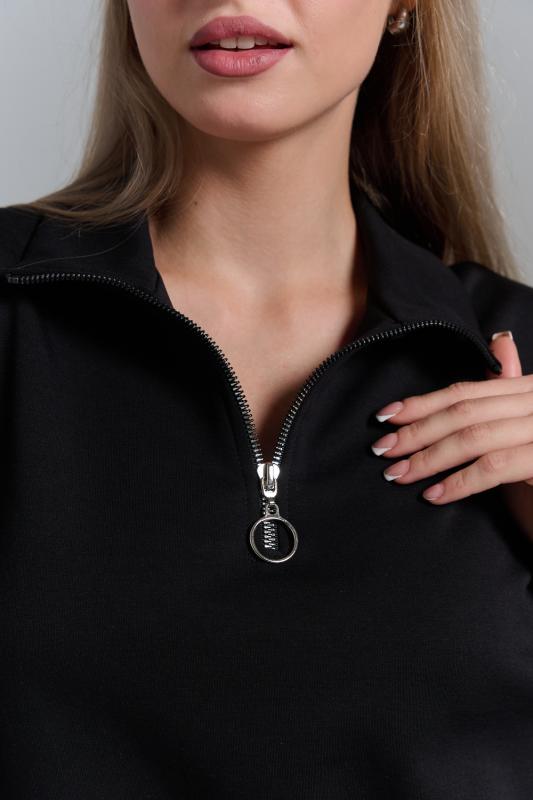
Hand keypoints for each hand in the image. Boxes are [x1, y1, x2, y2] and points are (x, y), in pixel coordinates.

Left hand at [370, 331, 532, 539]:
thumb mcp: (523, 431)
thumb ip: (507, 394)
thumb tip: (501, 342)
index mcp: (529, 391)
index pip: (467, 392)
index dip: (423, 403)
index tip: (385, 417)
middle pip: (465, 412)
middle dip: (417, 431)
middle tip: (383, 449)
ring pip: (474, 436)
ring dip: (429, 458)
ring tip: (398, 475)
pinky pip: (494, 467)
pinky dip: (459, 482)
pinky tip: (434, 494)